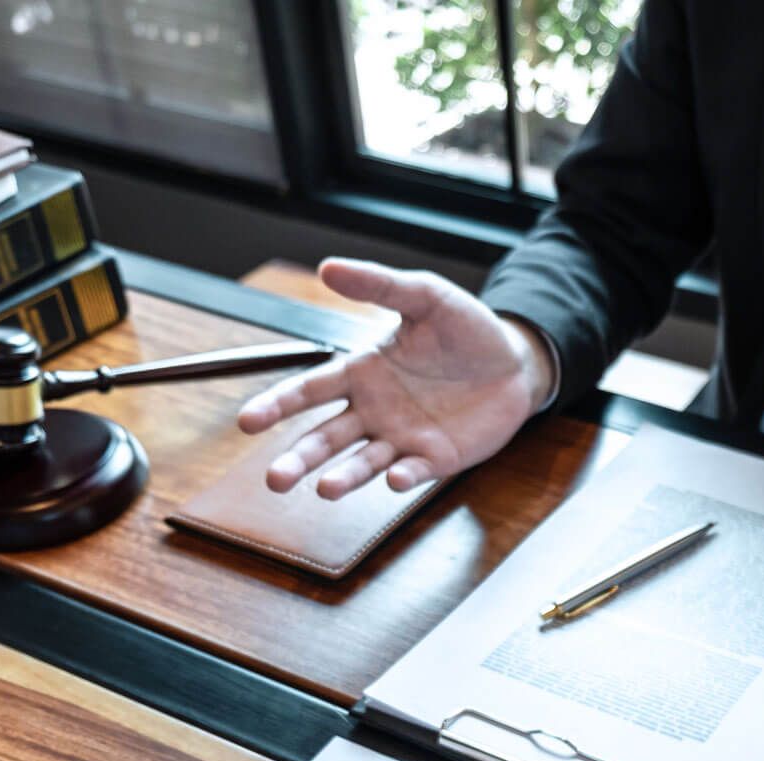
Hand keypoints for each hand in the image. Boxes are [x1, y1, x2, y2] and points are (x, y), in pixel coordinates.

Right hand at [236, 258, 556, 498]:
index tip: (247, 422)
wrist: (515, 361)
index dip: (278, 405)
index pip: (309, 390)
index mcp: (361, 372)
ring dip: (342, 477)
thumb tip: (327, 267)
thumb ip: (379, 286)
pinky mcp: (436, 458)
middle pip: (326, 438)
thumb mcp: (425, 296)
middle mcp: (373, 411)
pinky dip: (401, 478)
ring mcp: (403, 438)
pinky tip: (392, 480)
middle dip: (299, 458)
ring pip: (362, 463)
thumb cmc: (465, 328)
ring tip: (324, 489)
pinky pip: (412, 472)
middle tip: (275, 480)